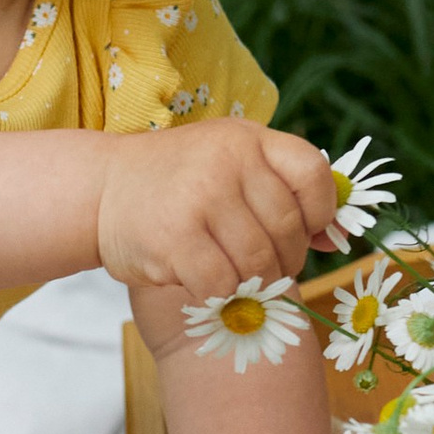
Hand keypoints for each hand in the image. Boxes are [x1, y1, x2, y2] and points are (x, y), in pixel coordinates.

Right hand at [97, 121, 341, 301]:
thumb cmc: (175, 182)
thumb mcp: (229, 164)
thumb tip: (335, 238)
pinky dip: (220, 295)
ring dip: (253, 283)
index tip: (308, 231)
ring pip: (259, 263)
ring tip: (234, 277)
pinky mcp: (175, 238)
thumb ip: (280, 190)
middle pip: (288, 230)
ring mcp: (201, 198)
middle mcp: (227, 161)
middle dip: (284, 261)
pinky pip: (223, 284)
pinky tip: (204, 283)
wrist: (99, 189)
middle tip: (264, 268)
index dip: (321, 212)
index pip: (313, 174)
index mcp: (248, 138)